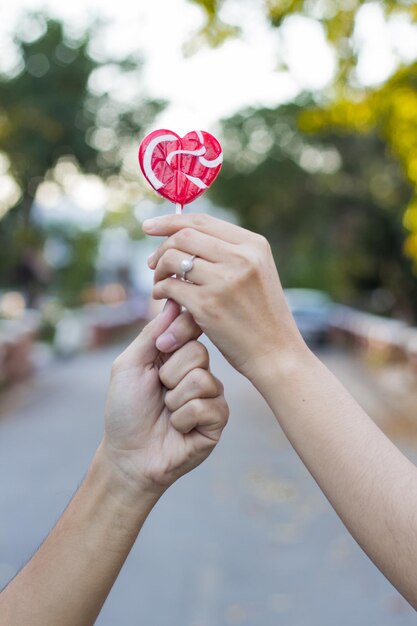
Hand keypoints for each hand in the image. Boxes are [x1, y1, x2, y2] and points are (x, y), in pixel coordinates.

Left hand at [103, 299, 228, 497]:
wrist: (129, 456)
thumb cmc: (125, 410)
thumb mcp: (130, 365)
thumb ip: (153, 334)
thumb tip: (172, 302)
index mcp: (178, 356)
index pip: (193, 327)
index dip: (179, 335)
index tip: (161, 350)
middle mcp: (198, 372)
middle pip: (198, 353)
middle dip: (169, 375)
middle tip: (159, 392)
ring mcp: (210, 396)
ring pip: (202, 380)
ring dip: (174, 400)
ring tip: (167, 412)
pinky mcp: (218, 420)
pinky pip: (207, 407)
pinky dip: (183, 418)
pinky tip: (178, 428)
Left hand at [144, 214, 305, 381]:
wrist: (277, 354)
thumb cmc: (262, 316)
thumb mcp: (257, 273)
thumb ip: (229, 253)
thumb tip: (184, 235)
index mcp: (253, 245)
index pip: (202, 221)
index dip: (170, 221)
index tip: (150, 226)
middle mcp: (241, 257)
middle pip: (183, 236)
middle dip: (161, 247)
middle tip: (152, 263)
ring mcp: (224, 281)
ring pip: (173, 259)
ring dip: (159, 270)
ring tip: (160, 283)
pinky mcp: (208, 305)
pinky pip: (170, 286)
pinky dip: (160, 290)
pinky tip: (163, 298)